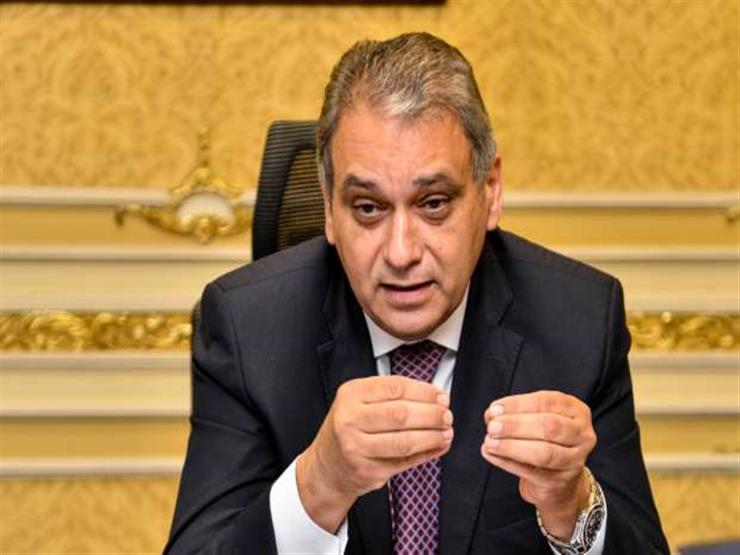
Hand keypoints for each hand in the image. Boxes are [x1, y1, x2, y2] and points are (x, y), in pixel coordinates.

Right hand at [297, 376, 453, 532]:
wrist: (327, 465)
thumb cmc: (351, 427)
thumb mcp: (360, 400)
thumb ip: (392, 395)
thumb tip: (436, 396)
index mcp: (351, 394)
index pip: (395, 388)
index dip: (423, 392)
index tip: (441, 396)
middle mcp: (349, 419)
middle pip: (401, 414)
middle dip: (431, 414)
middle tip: (447, 415)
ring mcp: (356, 448)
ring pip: (404, 441)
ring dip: (432, 436)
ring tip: (447, 432)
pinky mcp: (367, 471)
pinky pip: (404, 462)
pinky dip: (427, 454)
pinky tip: (439, 447)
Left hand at [480, 390, 595, 540]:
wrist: (559, 479)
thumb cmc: (545, 440)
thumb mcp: (535, 419)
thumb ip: (516, 414)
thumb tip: (492, 414)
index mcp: (577, 410)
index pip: (547, 402)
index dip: (518, 404)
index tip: (495, 408)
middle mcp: (582, 434)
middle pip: (548, 427)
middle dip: (516, 425)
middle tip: (492, 426)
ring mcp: (574, 461)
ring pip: (543, 452)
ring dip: (511, 446)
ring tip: (489, 442)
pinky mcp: (560, 482)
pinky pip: (531, 472)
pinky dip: (506, 462)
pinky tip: (491, 454)